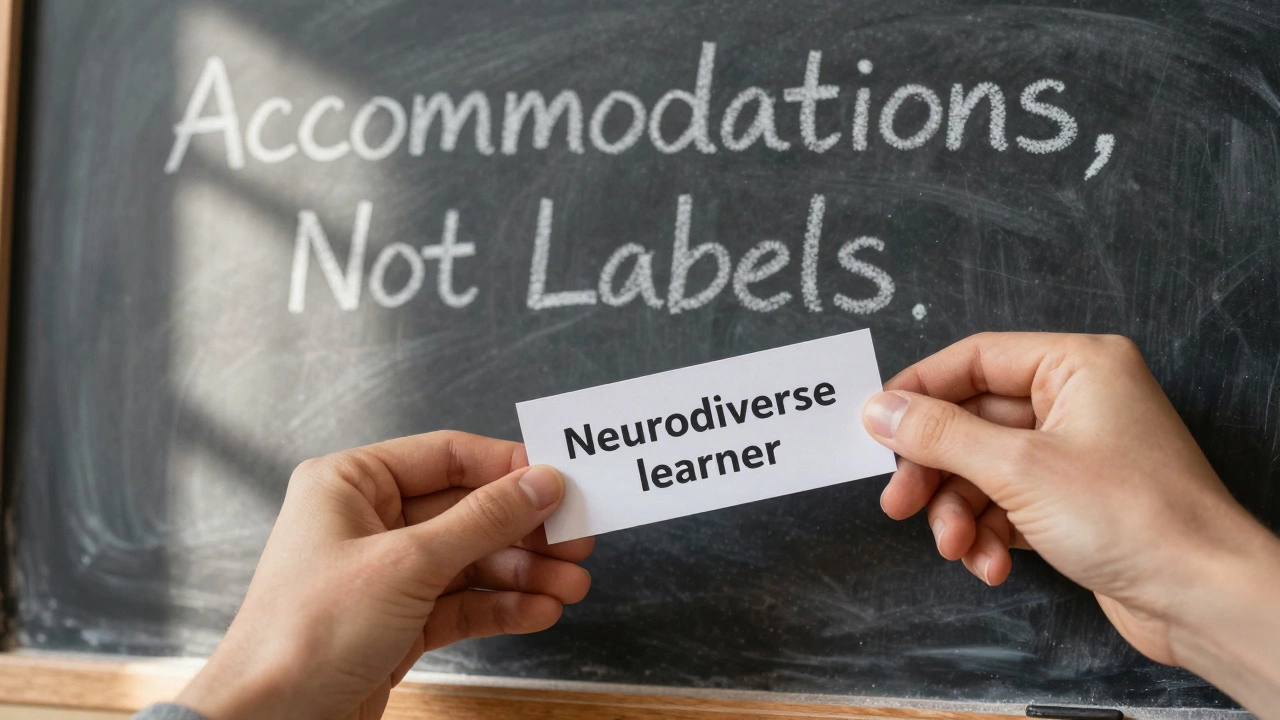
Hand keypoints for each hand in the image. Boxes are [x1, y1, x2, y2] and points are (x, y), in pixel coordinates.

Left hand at [177, 432, 592, 719]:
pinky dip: (502, 607)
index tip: (560, 483)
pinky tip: (539, 611)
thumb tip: (542, 483)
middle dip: (525, 530)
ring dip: (524, 573)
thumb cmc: (307, 633)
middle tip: (577, 541)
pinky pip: (463, 602)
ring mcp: (385, 573)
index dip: (508, 468)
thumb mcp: (407, 563)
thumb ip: (483, 520)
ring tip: (571, 586)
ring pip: (471, 560)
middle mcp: (367, 521)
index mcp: (350, 483)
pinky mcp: (398, 620)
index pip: (447, 455)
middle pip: (467, 510)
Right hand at [862, 333, 1279, 715]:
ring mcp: (1076, 454)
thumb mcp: (1018, 468)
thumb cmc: (1136, 517)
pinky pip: (1008, 505)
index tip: (875, 426)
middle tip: (899, 502)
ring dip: (961, 512)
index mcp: (1076, 366)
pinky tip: (992, 564)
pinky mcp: (1074, 502)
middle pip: (972, 422)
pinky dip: (990, 534)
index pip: (974, 359)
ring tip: (957, 547)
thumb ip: (940, 435)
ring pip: (984, 470)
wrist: (1203, 599)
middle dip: (936, 470)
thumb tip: (880, 410)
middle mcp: (1076, 402)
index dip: (919, 391)